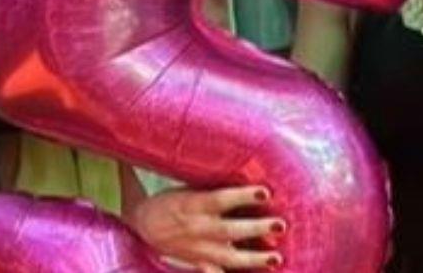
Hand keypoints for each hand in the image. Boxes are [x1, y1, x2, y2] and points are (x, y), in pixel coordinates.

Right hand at [124, 185, 285, 271]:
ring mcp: (198, 249)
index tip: (266, 191)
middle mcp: (197, 227)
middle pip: (230, 230)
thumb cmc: (170, 200)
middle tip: (281, 224)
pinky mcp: (198, 263)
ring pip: (229, 258)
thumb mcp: (186, 186)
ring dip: (254, 259)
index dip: (243, 196)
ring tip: (277, 257)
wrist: (141, 224)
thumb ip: (211, 182)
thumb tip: (239, 160)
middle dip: (257, 228)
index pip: (221, 199)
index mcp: (194, 204)